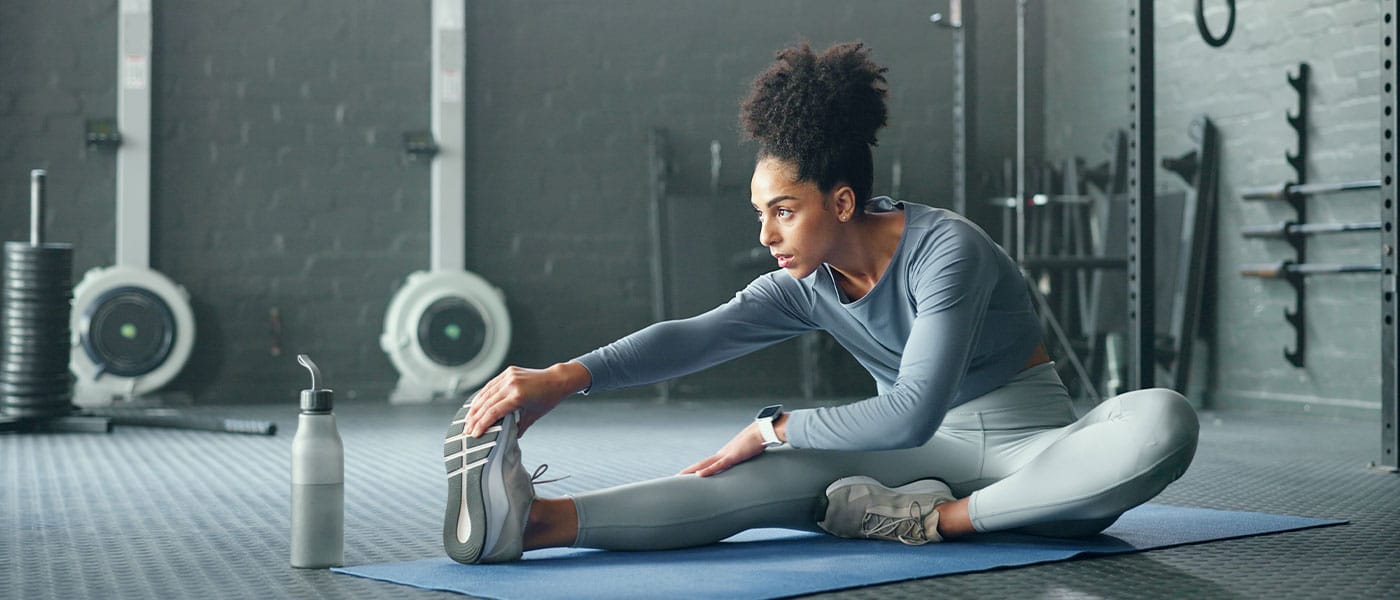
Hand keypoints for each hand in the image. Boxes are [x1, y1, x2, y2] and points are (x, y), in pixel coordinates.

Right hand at [465, 362, 589, 437]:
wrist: (557, 380)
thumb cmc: (548, 399)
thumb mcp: (533, 416)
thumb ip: (519, 427)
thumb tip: (508, 437)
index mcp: (518, 397)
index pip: (493, 412)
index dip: (481, 424)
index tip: (474, 434)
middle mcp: (511, 385)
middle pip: (486, 404)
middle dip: (475, 418)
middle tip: (467, 430)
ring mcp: (509, 376)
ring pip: (486, 393)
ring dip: (475, 407)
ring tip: (468, 419)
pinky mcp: (509, 372)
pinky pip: (491, 385)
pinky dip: (482, 395)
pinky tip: (475, 404)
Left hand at [679, 423, 767, 477]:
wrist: (761, 432)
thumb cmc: (758, 441)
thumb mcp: (751, 454)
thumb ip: (747, 459)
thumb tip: (749, 462)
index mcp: (726, 454)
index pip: (709, 463)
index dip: (699, 468)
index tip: (690, 475)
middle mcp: (722, 453)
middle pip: (702, 463)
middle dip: (689, 471)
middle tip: (677, 477)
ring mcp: (726, 454)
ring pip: (705, 464)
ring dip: (692, 471)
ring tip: (680, 476)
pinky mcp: (732, 456)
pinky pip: (718, 465)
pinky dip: (707, 470)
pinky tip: (698, 475)